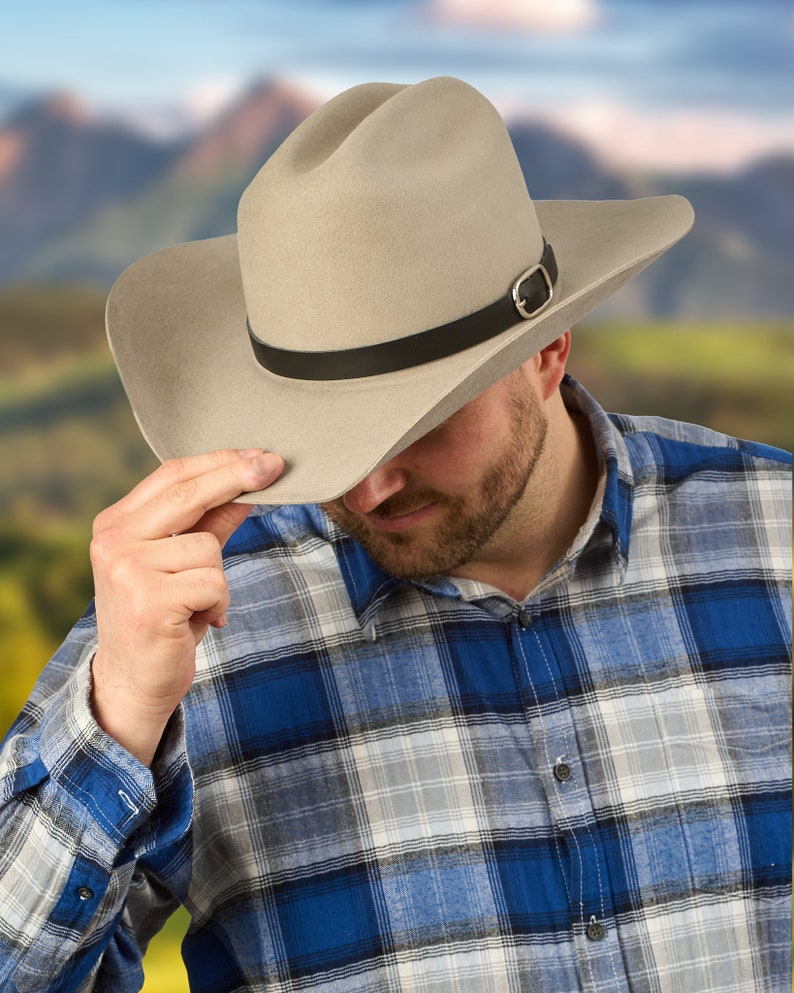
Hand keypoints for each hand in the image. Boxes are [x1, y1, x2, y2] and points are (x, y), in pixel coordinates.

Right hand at [89, 449, 283, 765]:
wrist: (133, 682)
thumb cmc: (163, 618)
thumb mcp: (185, 564)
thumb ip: (211, 523)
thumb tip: (250, 484)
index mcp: (116, 524)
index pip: (171, 475)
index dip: (220, 460)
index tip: (261, 456)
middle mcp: (114, 541)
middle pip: (189, 493)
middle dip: (238, 477)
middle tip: (275, 466)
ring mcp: (127, 569)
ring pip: (209, 547)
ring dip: (218, 580)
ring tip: (197, 605)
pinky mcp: (149, 600)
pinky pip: (213, 582)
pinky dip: (219, 604)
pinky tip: (199, 622)